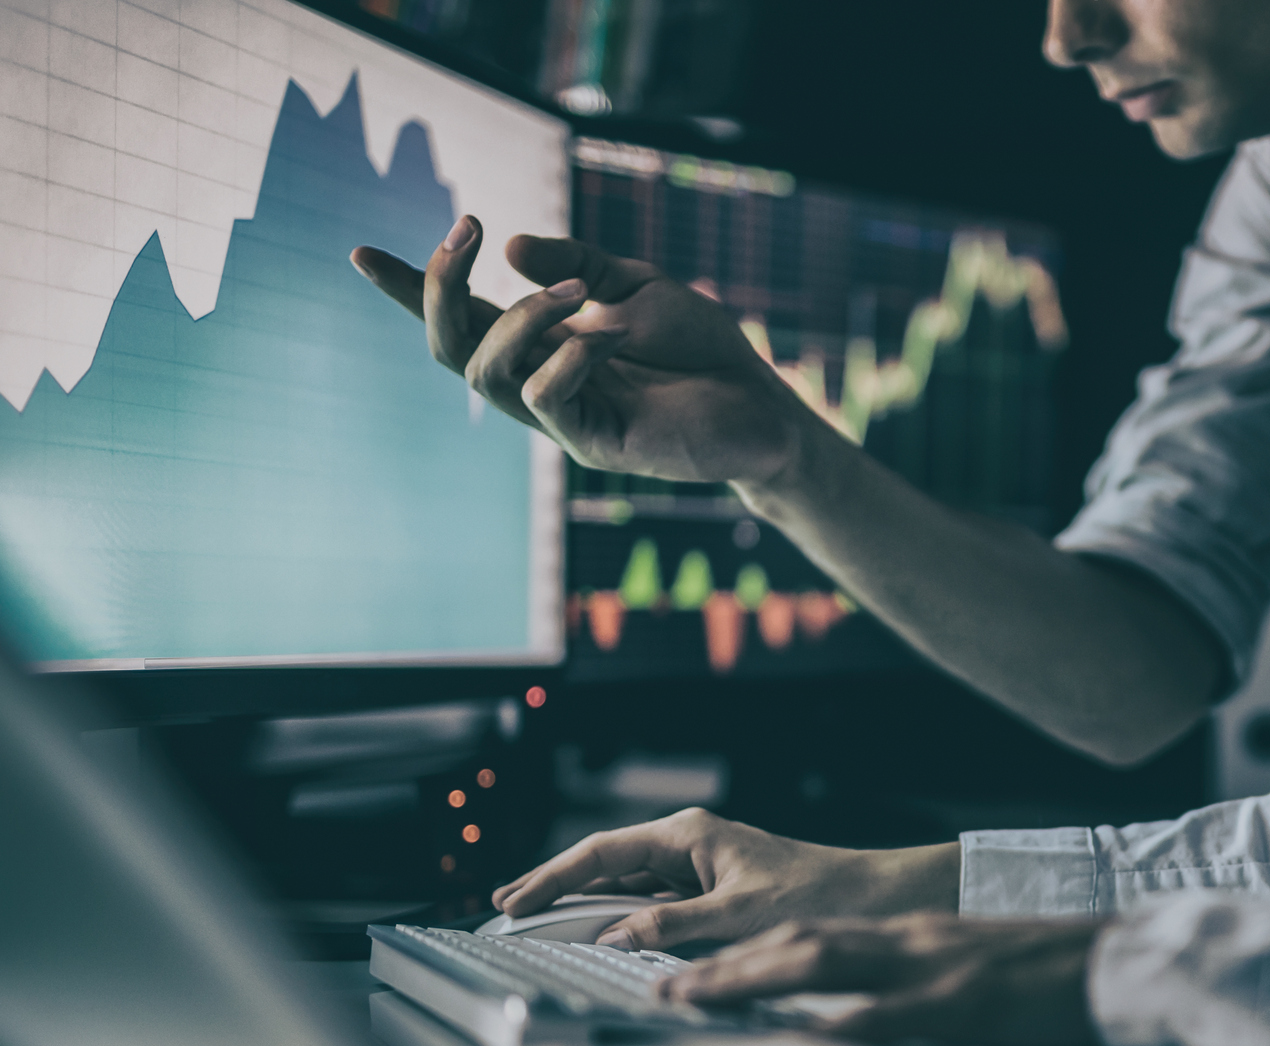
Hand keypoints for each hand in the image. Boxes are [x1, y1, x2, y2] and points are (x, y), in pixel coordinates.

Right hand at [350, 217, 815, 486]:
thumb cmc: (700, 349)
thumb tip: (507, 249)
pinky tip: (609, 334)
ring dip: (520, 318)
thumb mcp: (635, 285)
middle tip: (464, 230)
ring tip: (575, 292)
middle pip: (450, 348)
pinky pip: (548, 400)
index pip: (460, 317)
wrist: (762, 403)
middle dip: (440, 289)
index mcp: (540, 345)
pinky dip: (568, 356)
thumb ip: (574, 262)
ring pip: (487, 375)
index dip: (410, 290)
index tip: (359, 253)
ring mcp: (563, 419)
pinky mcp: (596, 445)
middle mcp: (539, 383)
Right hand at [492, 807, 958, 951]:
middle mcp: (690, 842)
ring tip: (537, 916)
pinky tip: (601, 930)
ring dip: (585, 900)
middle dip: (555, 883)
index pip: (601, 852)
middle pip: (605, 862)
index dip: (551, 878)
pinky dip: (621, 914)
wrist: (873, 897)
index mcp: (689, 834)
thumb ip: (672, 927)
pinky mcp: (715, 887)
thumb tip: (616, 938)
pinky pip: (653, 899)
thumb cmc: (817, 896)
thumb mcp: (739, 917)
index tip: (513, 903)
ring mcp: (701, 864)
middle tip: (506, 905)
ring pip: (627, 881)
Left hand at [661, 913, 1107, 1045]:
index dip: (751, 955)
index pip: (817, 937)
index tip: (698, 975)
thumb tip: (870, 1018)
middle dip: (729, 966)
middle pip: (800, 942)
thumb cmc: (1059, 976)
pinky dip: (832, 1028)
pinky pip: (886, 1015)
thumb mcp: (979, 971)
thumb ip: (925, 985)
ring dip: (751, 980)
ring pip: (823, 963)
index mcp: (916, 938)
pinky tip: (792, 1040)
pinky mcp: (963, 1002)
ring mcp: (934, 968)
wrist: (1123, 962)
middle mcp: (912, 942)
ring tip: (694, 999)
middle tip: (667, 990)